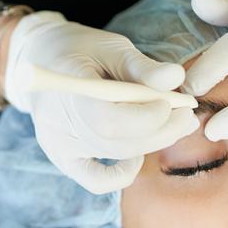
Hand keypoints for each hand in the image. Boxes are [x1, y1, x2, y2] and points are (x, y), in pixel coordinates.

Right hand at [4, 11, 199, 193]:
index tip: (173, 103)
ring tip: (176, 123)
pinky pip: (96, 180)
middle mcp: (56, 123)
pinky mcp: (63, 158)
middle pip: (114, 141)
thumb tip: (177, 79)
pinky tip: (137, 155)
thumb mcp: (110, 46)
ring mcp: (57, 145)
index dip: (145, 117)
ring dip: (152, 143)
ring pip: (113, 155)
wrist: (39, 61)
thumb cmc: (79, 49)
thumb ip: (142, 66)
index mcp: (64, 87)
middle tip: (188, 116)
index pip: (106, 118)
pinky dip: (122, 174)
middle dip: (160, 130)